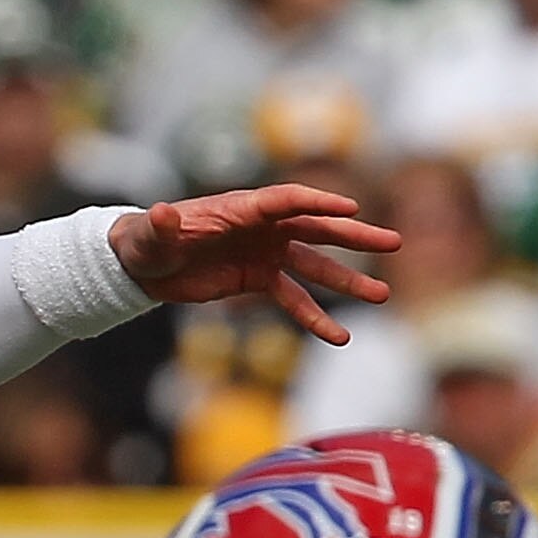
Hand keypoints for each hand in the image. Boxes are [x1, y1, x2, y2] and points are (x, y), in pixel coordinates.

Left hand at [109, 185, 401, 345]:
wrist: (144, 263)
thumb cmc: (146, 240)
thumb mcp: (150, 234)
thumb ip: (160, 225)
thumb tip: (161, 213)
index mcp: (242, 207)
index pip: (288, 200)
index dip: (318, 203)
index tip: (350, 209)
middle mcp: (263, 227)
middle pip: (317, 228)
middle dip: (354, 237)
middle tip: (394, 243)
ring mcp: (266, 253)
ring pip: (314, 266)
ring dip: (347, 281)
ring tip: (381, 295)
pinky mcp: (258, 280)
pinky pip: (293, 299)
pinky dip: (314, 317)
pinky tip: (339, 336)